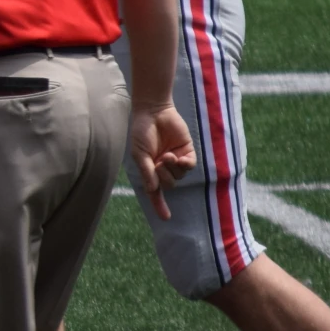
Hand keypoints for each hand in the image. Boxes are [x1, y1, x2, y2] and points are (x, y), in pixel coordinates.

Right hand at [129, 103, 194, 220]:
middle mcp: (164, 167)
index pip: (156, 192)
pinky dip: (185, 164)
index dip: (160, 205)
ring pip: (180, 176)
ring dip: (173, 168)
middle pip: (169, 184)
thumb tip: (152, 189)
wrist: (153, 112)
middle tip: (158, 163)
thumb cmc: (142, 131)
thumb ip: (146, 171)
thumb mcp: (139, 154)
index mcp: (150, 170)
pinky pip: (189, 165)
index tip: (166, 219)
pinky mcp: (187, 150)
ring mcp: (176, 159)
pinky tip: (178, 156)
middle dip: (164, 176)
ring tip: (166, 155)